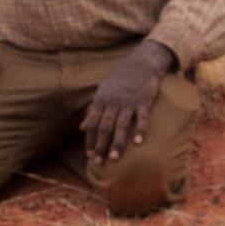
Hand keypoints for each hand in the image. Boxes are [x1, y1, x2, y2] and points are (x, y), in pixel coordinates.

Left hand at [81, 42, 170, 164]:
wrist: (140, 63)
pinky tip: (138, 143)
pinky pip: (142, 118)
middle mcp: (113, 103)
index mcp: (101, 101)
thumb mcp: (102, 93)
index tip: (89, 156)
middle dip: (101, 145)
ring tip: (114, 158)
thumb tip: (80, 129)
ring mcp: (129, 102)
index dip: (90, 140)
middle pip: (104, 127)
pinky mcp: (144, 101)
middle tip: (99, 162)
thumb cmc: (119, 80)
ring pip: (121, 125)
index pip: (93, 124)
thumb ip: (92, 112)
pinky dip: (140, 130)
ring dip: (117, 142)